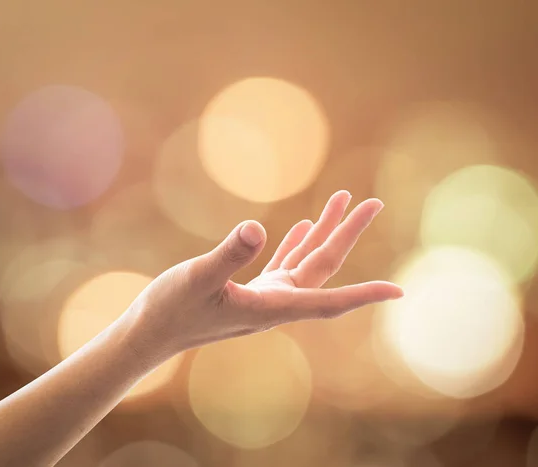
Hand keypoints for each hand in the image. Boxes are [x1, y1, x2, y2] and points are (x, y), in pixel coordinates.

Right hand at [129, 191, 402, 353]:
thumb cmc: (170, 311)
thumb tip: (257, 228)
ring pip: (305, 262)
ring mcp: (264, 297)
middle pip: (323, 267)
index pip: (329, 301)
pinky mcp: (249, 291)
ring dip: (325, 233)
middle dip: (348, 234)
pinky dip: (297, 244)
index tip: (399, 290)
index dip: (365, 295)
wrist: (149, 334)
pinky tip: (303, 227)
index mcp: (271, 306)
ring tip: (343, 201)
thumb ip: (228, 255)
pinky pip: (283, 264)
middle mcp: (276, 304)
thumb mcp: (197, 278)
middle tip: (373, 203)